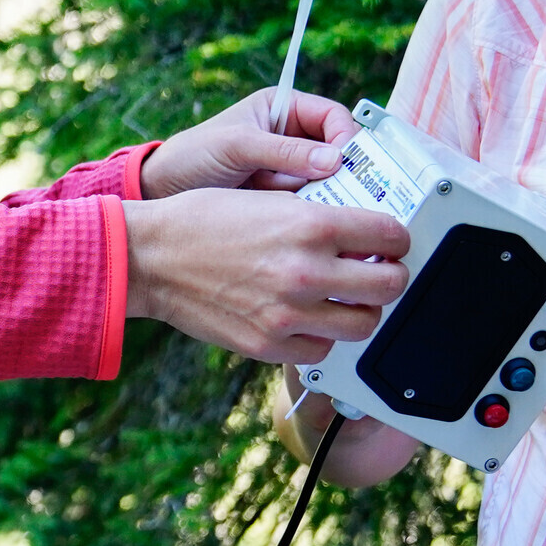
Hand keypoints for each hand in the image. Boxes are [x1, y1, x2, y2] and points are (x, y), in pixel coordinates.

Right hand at [122, 187, 408, 363]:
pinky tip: (308, 317)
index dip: (396, 238)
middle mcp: (307, 270)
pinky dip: (322, 336)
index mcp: (310, 224)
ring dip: (361, 310)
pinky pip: (323, 349)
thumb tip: (357, 230)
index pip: (390, 235)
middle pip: (390, 285)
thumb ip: (316, 215)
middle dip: (390, 276)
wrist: (150, 258)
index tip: (389, 242)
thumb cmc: (200, 221)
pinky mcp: (269, 344)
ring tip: (345, 298)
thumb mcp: (266, 196)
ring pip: (365, 324)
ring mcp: (289, 313)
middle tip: (378, 271)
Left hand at [140, 89, 359, 198]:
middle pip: (338, 152)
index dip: (345, 137)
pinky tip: (295, 219)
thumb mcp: (237, 147)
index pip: (333, 117)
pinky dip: (307, 212)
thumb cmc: (193, 156)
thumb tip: (334, 159)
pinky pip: (310, 204)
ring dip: (323, 195)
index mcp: (284, 109)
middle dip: (340, 172)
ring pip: (329, 182)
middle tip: (343, 193)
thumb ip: (283, 151)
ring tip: (307, 207)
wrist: (162, 192)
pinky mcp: (282, 200)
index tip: (344, 163)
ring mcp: (289, 171)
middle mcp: (292, 138)